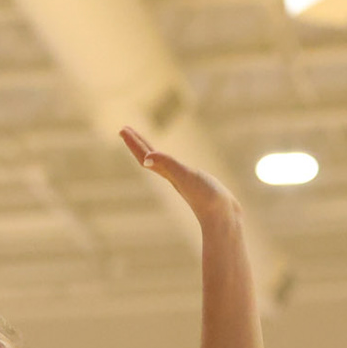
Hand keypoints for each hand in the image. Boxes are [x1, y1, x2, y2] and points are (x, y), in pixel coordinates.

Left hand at [121, 127, 240, 226]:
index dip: (133, 142)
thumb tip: (145, 159)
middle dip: (137, 143)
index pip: (144, 155)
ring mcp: (183, 181)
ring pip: (161, 164)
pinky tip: (172, 165)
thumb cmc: (206, 197)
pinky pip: (176, 169)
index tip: (122, 129)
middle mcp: (172, 177)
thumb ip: (167, 164)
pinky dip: (169, 162)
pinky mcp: (195, 185)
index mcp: (167, 173)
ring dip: (151, 152)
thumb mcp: (185, 176)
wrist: (224, 218)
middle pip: (149, 157)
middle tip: (125, 130)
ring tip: (145, 145)